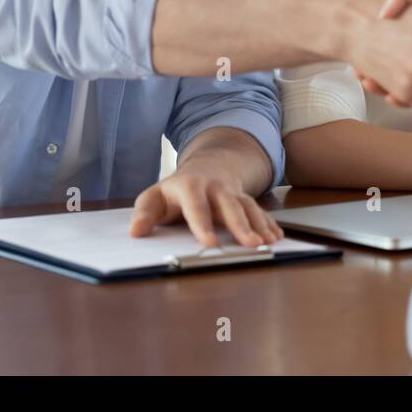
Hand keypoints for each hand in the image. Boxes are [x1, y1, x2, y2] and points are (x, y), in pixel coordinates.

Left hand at [129, 166, 284, 247]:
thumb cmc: (175, 191)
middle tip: (252, 244)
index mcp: (190, 186)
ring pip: (249, 207)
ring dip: (259, 224)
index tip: (210, 244)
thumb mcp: (154, 197)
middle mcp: (215, 188)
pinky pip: (260, 210)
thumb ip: (145, 214)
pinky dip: (269, 223)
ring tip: (267, 243)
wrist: (206, 167)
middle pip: (230, 205)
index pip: (196, 206)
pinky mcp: (245, 200)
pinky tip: (276, 236)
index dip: (203, 225)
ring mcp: (233, 193)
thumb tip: (135, 232)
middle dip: (241, 225)